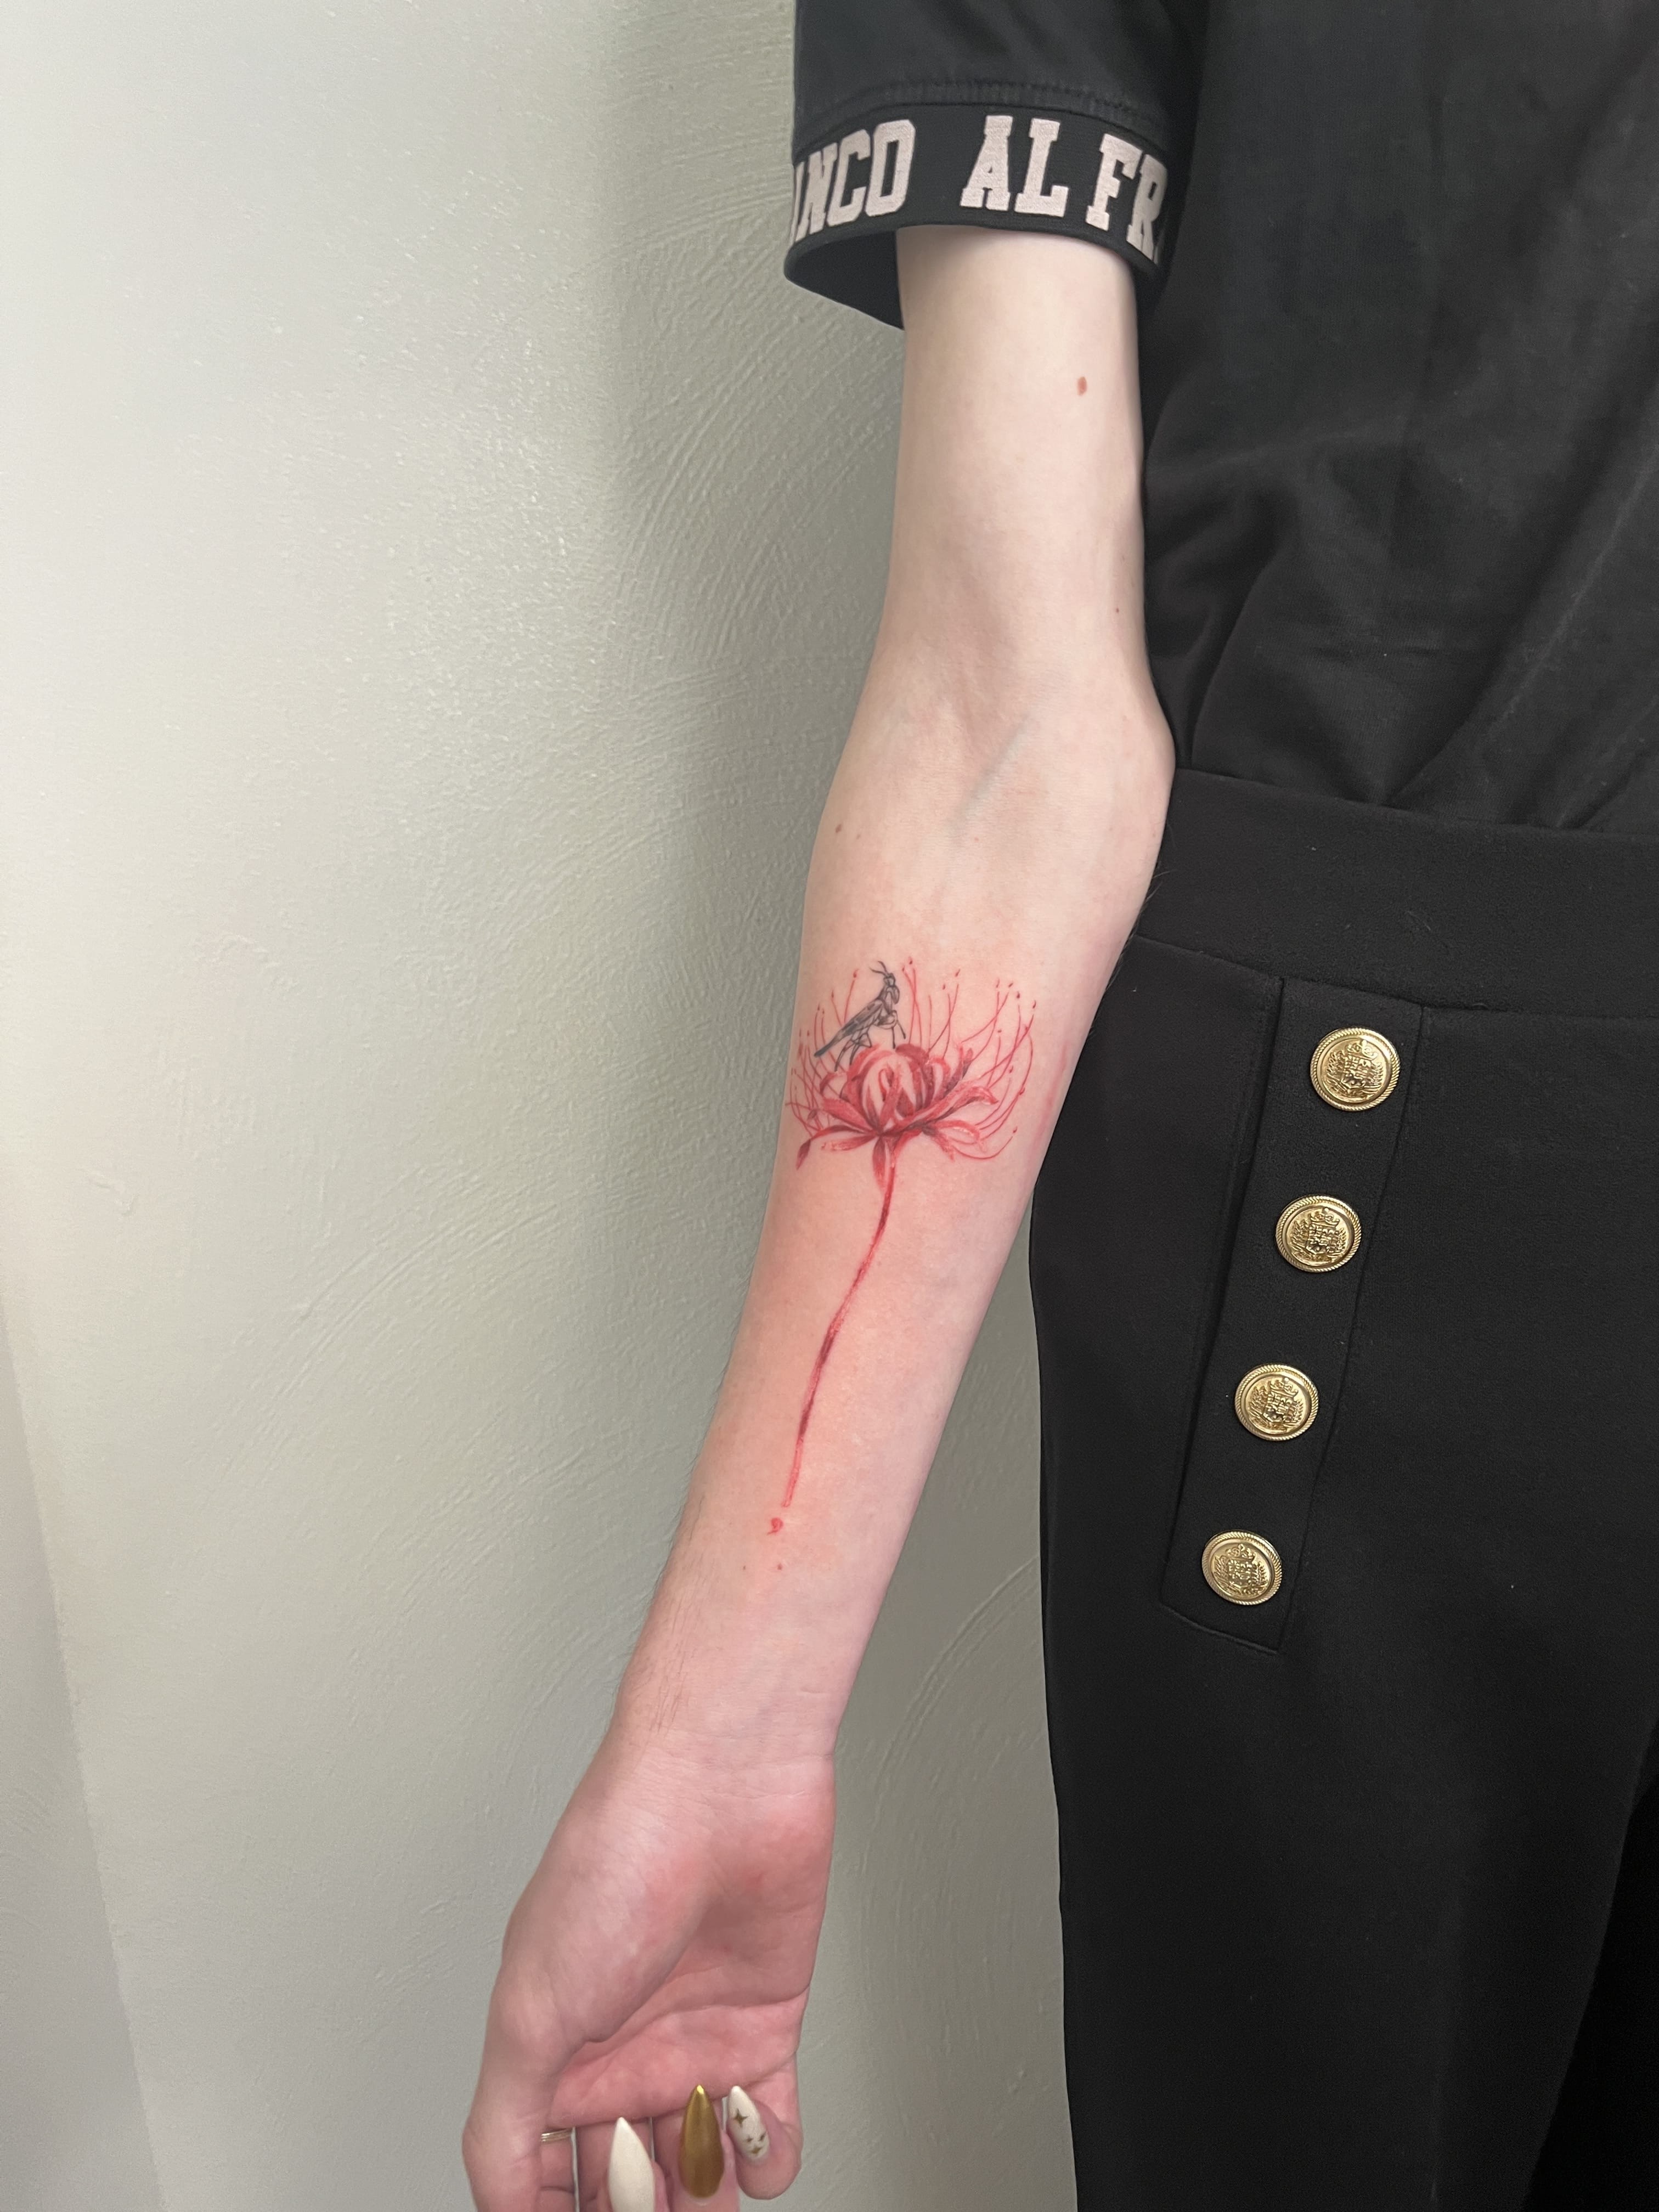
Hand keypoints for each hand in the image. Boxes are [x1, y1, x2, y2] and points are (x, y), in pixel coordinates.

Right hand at [463, 1727, 834, 2209]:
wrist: (720, 1790)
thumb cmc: (616, 1863)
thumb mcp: (529, 2011)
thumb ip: (505, 2123)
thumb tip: (499, 2206)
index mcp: (554, 2050)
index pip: (544, 2172)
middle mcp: (622, 2052)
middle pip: (624, 2181)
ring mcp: (694, 2041)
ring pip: (696, 2166)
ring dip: (702, 2201)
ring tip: (704, 2201)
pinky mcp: (763, 2027)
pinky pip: (767, 2127)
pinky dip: (767, 2158)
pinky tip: (755, 2156)